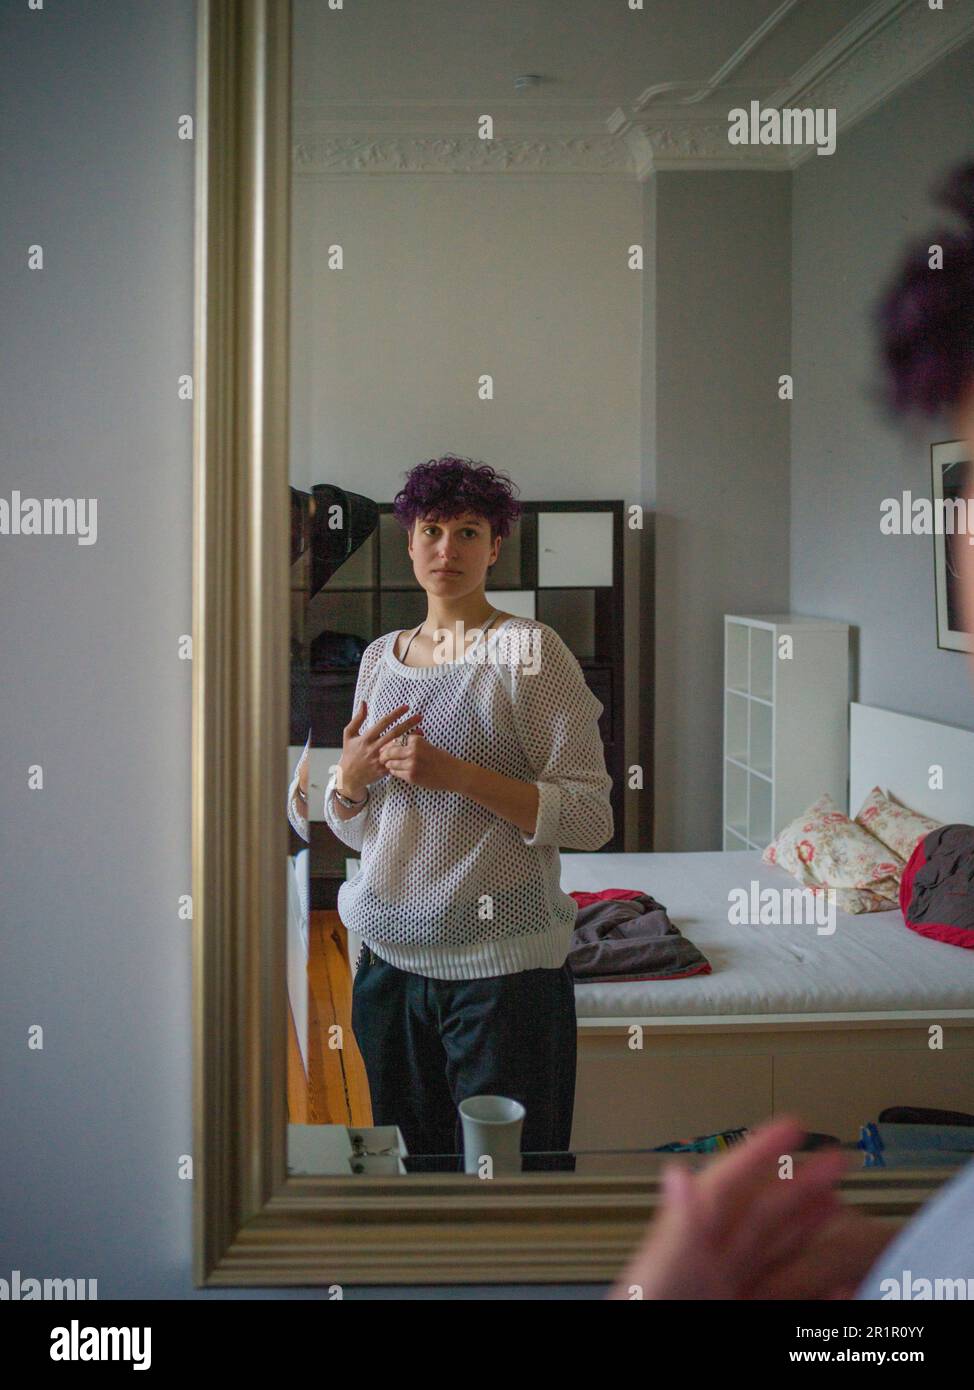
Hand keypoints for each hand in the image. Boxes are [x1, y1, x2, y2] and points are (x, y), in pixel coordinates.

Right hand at [336, 701, 422, 797]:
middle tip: (420, 716)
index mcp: (366, 738)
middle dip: (408, 724)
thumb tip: (364, 703)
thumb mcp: (349, 734)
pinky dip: (406, 753)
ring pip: (398, 747)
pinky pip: (398, 760)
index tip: (406, 707)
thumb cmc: (350, 753)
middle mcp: (374, 748)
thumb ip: (358, 719)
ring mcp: (380, 759)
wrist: (349, 777)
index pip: (383, 723)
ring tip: (422, 731)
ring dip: (411, 738)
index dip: (395, 714)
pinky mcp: (384, 769)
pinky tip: (415, 748)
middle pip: (394, 733)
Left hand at [377, 726, 461, 792]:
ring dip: (388, 764)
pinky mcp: (411, 776)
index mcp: (416, 740)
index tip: (384, 748)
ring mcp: (411, 764)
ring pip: (390, 763)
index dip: (388, 745)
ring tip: (389, 765)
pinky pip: (396, 773)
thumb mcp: (426, 745)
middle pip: (389, 752)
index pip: (395, 740)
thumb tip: (394, 743)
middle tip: (381, 758)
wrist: (453, 773)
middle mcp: (412, 751)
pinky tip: (397, 771)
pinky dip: (395, 772)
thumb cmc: (440, 758)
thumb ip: (411, 744)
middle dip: (383, 755)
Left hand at [607, 1117, 895, 1300]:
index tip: (792, 1126)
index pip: (728, 1190)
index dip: (760, 1153)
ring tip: (834, 1203)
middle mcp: (707, 1274)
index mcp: (686, 1252)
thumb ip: (675, 1229)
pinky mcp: (741, 1322)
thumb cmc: (645, 1317)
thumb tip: (678, 1175)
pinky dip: (814, 1290)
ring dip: (807, 1229)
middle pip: (760, 1218)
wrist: (640, 1387)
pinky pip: (784, 1302)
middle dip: (799, 1184)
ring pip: (776, 1258)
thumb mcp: (658, 1280)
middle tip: (833, 1159)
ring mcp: (725, 1300)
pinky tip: (835, 1284)